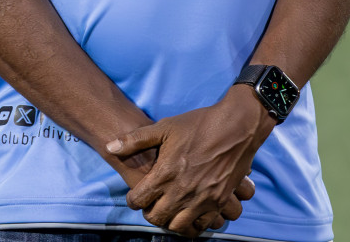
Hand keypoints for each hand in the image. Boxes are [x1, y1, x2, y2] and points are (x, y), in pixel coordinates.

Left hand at [106, 87, 272, 236]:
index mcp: (165, 173)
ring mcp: (202, 198)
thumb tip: (110, 146)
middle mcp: (181, 190)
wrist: (239, 124)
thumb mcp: (166, 126)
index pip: (137, 201)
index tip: (138, 194)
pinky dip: (194, 224)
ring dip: (171, 220)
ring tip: (172, 210)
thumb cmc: (201, 123)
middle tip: (154, 203)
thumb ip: (136, 139)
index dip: (133, 199)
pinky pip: (203, 225)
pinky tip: (192, 213)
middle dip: (150, 212)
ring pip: (177, 226)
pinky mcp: (219, 200)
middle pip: (155, 217)